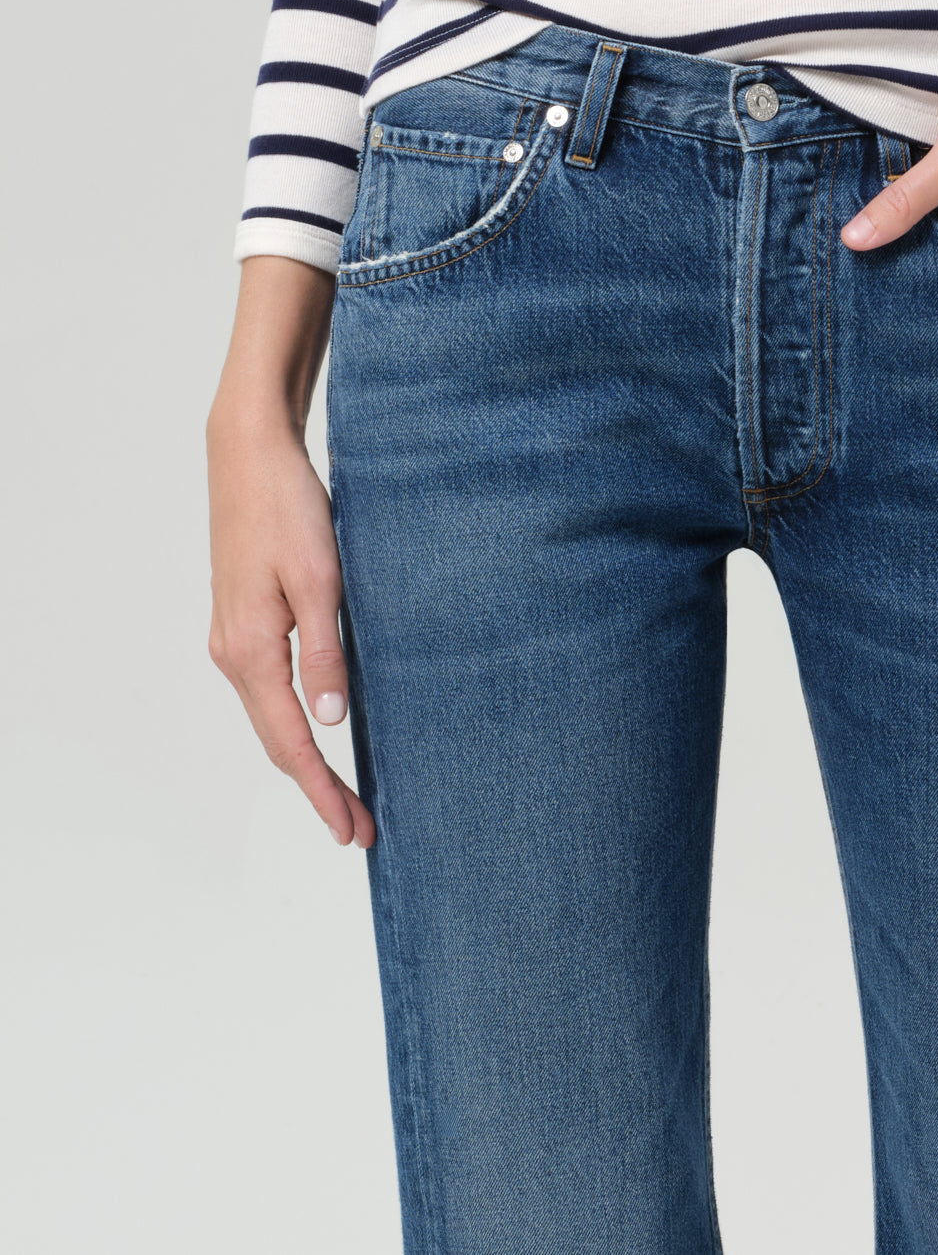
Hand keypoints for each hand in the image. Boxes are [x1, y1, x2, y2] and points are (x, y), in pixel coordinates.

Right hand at [207, 410, 375, 849]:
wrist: (248, 452)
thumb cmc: (288, 507)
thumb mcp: (320, 580)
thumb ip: (326, 652)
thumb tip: (331, 721)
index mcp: (251, 650)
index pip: (291, 744)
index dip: (323, 791)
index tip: (352, 831)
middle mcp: (233, 652)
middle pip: (276, 741)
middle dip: (317, 787)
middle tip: (359, 825)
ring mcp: (232, 636)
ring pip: (270, 717)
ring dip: (305, 758)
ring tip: (344, 791)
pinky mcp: (242, 618)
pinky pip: (267, 689)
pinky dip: (293, 722)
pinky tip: (318, 727)